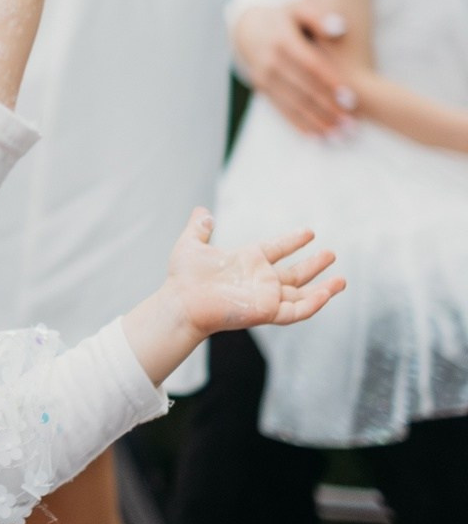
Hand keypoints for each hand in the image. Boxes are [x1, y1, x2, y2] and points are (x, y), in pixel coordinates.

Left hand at [122, 210, 343, 386]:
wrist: (181, 302)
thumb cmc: (184, 277)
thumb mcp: (191, 245)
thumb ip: (199, 228)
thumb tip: (200, 211)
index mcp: (247, 261)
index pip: (276, 249)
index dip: (292, 241)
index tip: (309, 232)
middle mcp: (259, 280)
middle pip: (294, 274)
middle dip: (314, 266)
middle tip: (332, 254)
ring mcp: (265, 297)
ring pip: (301, 295)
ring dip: (322, 289)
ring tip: (342, 280)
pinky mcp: (266, 312)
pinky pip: (295, 311)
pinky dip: (312, 304)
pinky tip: (327, 293)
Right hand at [234, 2, 352, 135]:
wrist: (249, 28)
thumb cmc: (286, 19)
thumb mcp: (300, 9)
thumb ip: (319, 16)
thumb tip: (338, 29)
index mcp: (283, 39)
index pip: (311, 64)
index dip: (331, 83)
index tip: (351, 99)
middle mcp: (270, 60)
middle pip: (303, 89)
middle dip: (328, 109)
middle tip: (351, 125)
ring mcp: (264, 77)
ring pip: (293, 104)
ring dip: (316, 122)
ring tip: (339, 135)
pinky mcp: (262, 89)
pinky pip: (281, 110)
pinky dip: (299, 125)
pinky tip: (317, 137)